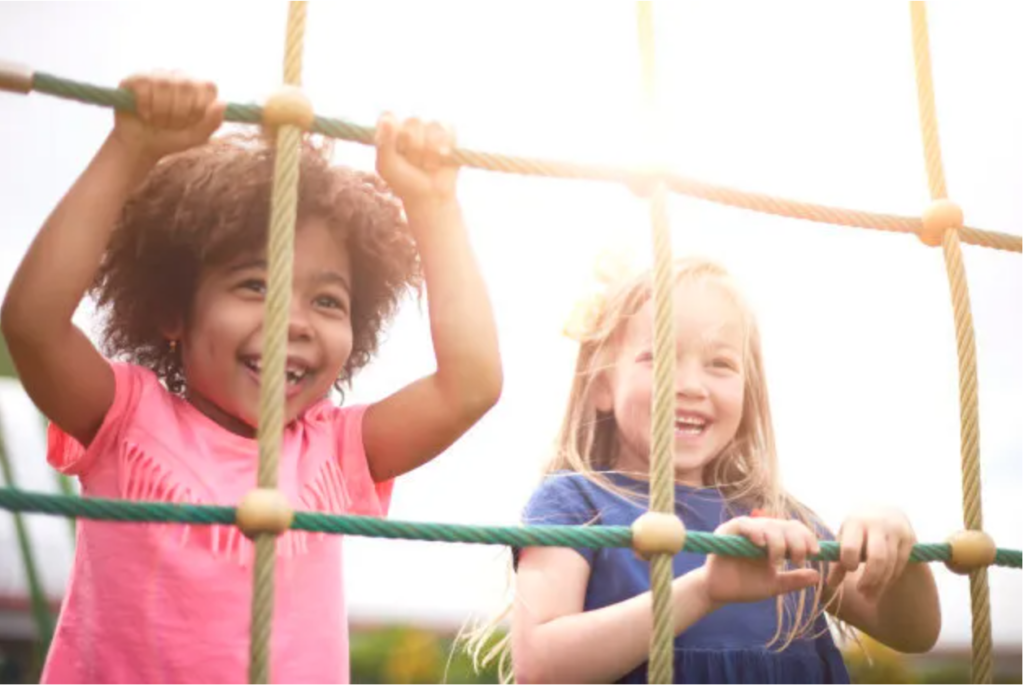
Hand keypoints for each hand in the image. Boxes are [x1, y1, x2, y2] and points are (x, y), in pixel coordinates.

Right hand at [112, 71, 224, 163]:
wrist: (143, 146)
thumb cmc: (173, 138)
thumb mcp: (197, 137)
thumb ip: (213, 122)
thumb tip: (222, 103)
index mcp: (199, 88)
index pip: (207, 87)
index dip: (198, 108)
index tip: (191, 122)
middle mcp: (180, 77)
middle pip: (185, 84)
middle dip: (179, 112)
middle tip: (172, 125)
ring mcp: (158, 75)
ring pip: (164, 84)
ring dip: (161, 111)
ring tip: (158, 121)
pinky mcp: (137, 78)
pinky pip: (144, 86)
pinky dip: (145, 106)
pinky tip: (145, 114)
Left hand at [374, 113, 457, 211]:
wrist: (429, 195)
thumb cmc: (404, 181)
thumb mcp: (387, 167)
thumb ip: (383, 143)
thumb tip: (387, 120)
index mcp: (391, 129)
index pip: (389, 115)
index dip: (393, 132)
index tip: (397, 150)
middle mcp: (410, 124)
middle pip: (413, 122)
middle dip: (413, 148)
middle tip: (413, 163)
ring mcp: (430, 127)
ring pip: (432, 126)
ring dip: (429, 151)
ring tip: (426, 164)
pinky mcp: (448, 133)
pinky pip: (448, 131)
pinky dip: (444, 149)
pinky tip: (440, 160)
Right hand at [699, 516, 821, 606]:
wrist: (719, 593)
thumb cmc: (745, 586)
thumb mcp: (775, 584)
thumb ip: (794, 579)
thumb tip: (817, 575)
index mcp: (773, 539)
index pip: (794, 529)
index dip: (807, 537)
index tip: (815, 553)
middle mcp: (760, 530)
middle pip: (785, 525)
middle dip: (796, 541)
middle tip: (797, 559)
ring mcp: (745, 529)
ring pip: (768, 524)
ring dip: (778, 541)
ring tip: (776, 561)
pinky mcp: (728, 531)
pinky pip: (744, 525)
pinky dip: (755, 532)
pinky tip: (761, 545)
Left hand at [826, 505, 916, 601]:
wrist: (884, 512)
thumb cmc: (857, 530)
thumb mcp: (844, 539)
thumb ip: (838, 562)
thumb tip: (831, 584)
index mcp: (855, 522)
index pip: (851, 547)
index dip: (848, 563)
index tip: (849, 569)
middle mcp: (877, 524)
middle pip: (877, 558)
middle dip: (869, 579)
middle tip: (861, 591)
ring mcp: (896, 530)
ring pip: (890, 564)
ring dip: (880, 584)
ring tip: (869, 596)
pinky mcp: (909, 538)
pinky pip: (900, 564)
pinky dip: (890, 578)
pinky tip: (881, 584)